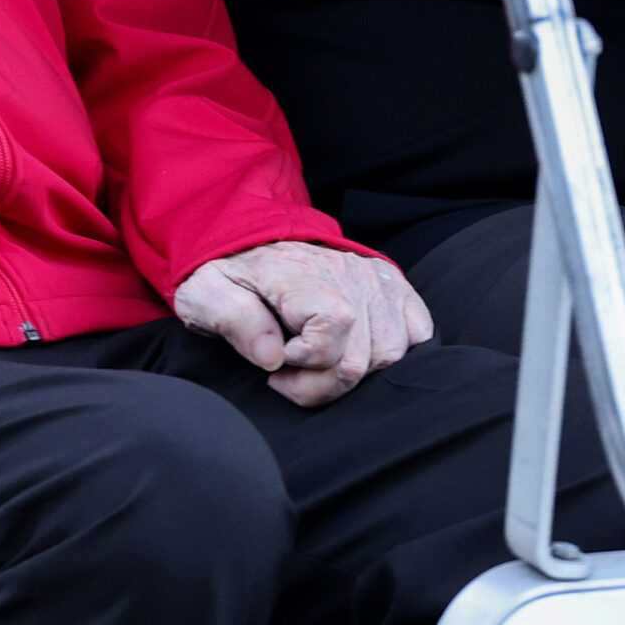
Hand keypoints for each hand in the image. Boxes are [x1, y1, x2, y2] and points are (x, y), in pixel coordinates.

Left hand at [174, 242, 433, 407]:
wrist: (246, 241)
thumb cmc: (226, 275)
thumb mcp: (205, 294)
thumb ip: (234, 320)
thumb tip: (272, 356)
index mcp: (300, 272)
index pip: (332, 332)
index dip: (305, 362)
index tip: (275, 363)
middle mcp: (346, 271)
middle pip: (363, 355)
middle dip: (323, 383)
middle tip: (289, 376)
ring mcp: (373, 276)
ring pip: (392, 351)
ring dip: (355, 372)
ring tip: (317, 363)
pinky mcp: (391, 283)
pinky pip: (418, 330)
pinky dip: (390, 351)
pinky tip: (352, 350)